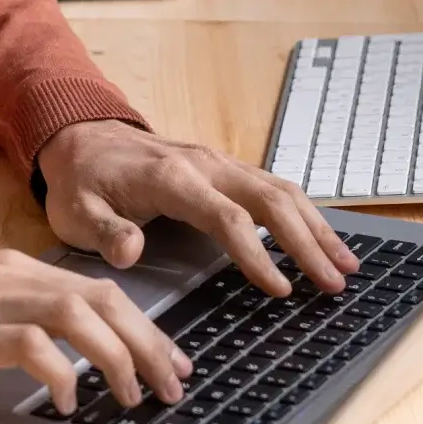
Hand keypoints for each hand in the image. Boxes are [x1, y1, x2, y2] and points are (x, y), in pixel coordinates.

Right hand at [0, 250, 192, 413]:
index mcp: (18, 269)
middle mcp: (11, 276)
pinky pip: (29, 344)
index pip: (99, 290)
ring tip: (133, 396)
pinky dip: (59, 371)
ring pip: (77, 314)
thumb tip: (79, 347)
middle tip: (175, 382)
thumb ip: (26, 316)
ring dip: (116, 357)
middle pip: (102, 299)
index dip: (145, 325)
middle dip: (149, 342)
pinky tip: (67, 400)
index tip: (172, 358)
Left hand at [37, 120, 359, 296]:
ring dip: (316, 226)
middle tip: (335, 283)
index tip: (281, 289)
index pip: (228, 218)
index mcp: (173, 179)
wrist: (81, 135)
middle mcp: (206, 165)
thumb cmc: (81, 180)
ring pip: (282, 189)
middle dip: (308, 242)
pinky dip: (303, 212)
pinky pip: (274, 186)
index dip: (258, 255)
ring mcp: (220, 163)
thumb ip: (105, 231)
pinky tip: (320, 235)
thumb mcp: (76, 210)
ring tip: (346, 263)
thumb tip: (131, 251)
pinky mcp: (224, 167)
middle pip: (272, 200)